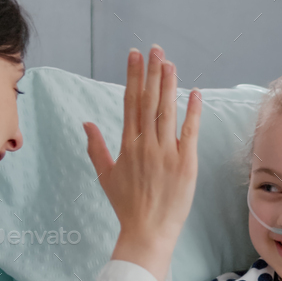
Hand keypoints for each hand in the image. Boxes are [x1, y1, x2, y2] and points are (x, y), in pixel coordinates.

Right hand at [84, 45, 201, 280]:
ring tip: (170, 63)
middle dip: (152, 73)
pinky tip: (194, 93)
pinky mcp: (186, 164)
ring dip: (169, 85)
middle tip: (155, 48)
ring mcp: (166, 154)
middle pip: (149, 101)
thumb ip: (96, 148)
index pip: (130, 103)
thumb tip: (86, 123)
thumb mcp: (106, 176)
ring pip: (167, 112)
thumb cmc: (127, 207)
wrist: (148, 232)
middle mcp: (145, 145)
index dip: (134, 77)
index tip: (136, 56)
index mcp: (127, 146)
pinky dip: (192, 112)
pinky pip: (190, 133)